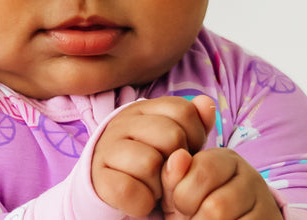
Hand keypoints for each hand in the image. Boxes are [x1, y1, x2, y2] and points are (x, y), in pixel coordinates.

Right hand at [91, 96, 214, 217]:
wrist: (109, 183)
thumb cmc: (149, 158)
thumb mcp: (173, 139)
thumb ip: (194, 121)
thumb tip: (207, 103)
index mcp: (143, 108)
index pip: (184, 110)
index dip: (196, 136)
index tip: (186, 151)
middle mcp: (123, 122)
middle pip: (171, 135)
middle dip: (178, 162)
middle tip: (169, 172)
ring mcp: (107, 147)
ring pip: (150, 163)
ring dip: (159, 185)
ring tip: (154, 185)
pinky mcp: (99, 177)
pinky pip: (130, 190)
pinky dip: (142, 202)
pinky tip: (141, 197)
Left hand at [160, 147, 281, 218]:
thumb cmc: (199, 207)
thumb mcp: (182, 192)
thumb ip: (174, 176)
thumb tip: (178, 156)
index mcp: (225, 159)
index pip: (203, 170)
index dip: (183, 194)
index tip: (180, 204)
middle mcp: (249, 176)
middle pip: (216, 206)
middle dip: (196, 219)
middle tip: (194, 219)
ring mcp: (264, 203)